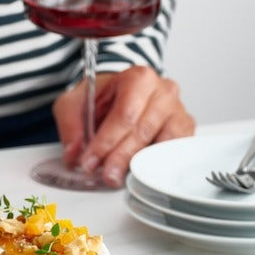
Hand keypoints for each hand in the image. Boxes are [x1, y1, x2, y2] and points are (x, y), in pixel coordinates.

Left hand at [53, 66, 194, 187]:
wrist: (117, 93)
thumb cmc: (99, 97)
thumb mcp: (73, 103)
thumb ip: (71, 126)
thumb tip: (74, 154)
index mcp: (138, 78)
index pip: (125, 114)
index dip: (107, 141)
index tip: (90, 161)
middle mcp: (163, 92)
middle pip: (144, 131)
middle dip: (120, 157)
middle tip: (104, 174)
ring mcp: (177, 111)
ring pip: (163, 144)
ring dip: (140, 164)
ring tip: (118, 176)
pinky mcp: (183, 129)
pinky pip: (175, 150)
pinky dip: (157, 164)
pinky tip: (138, 171)